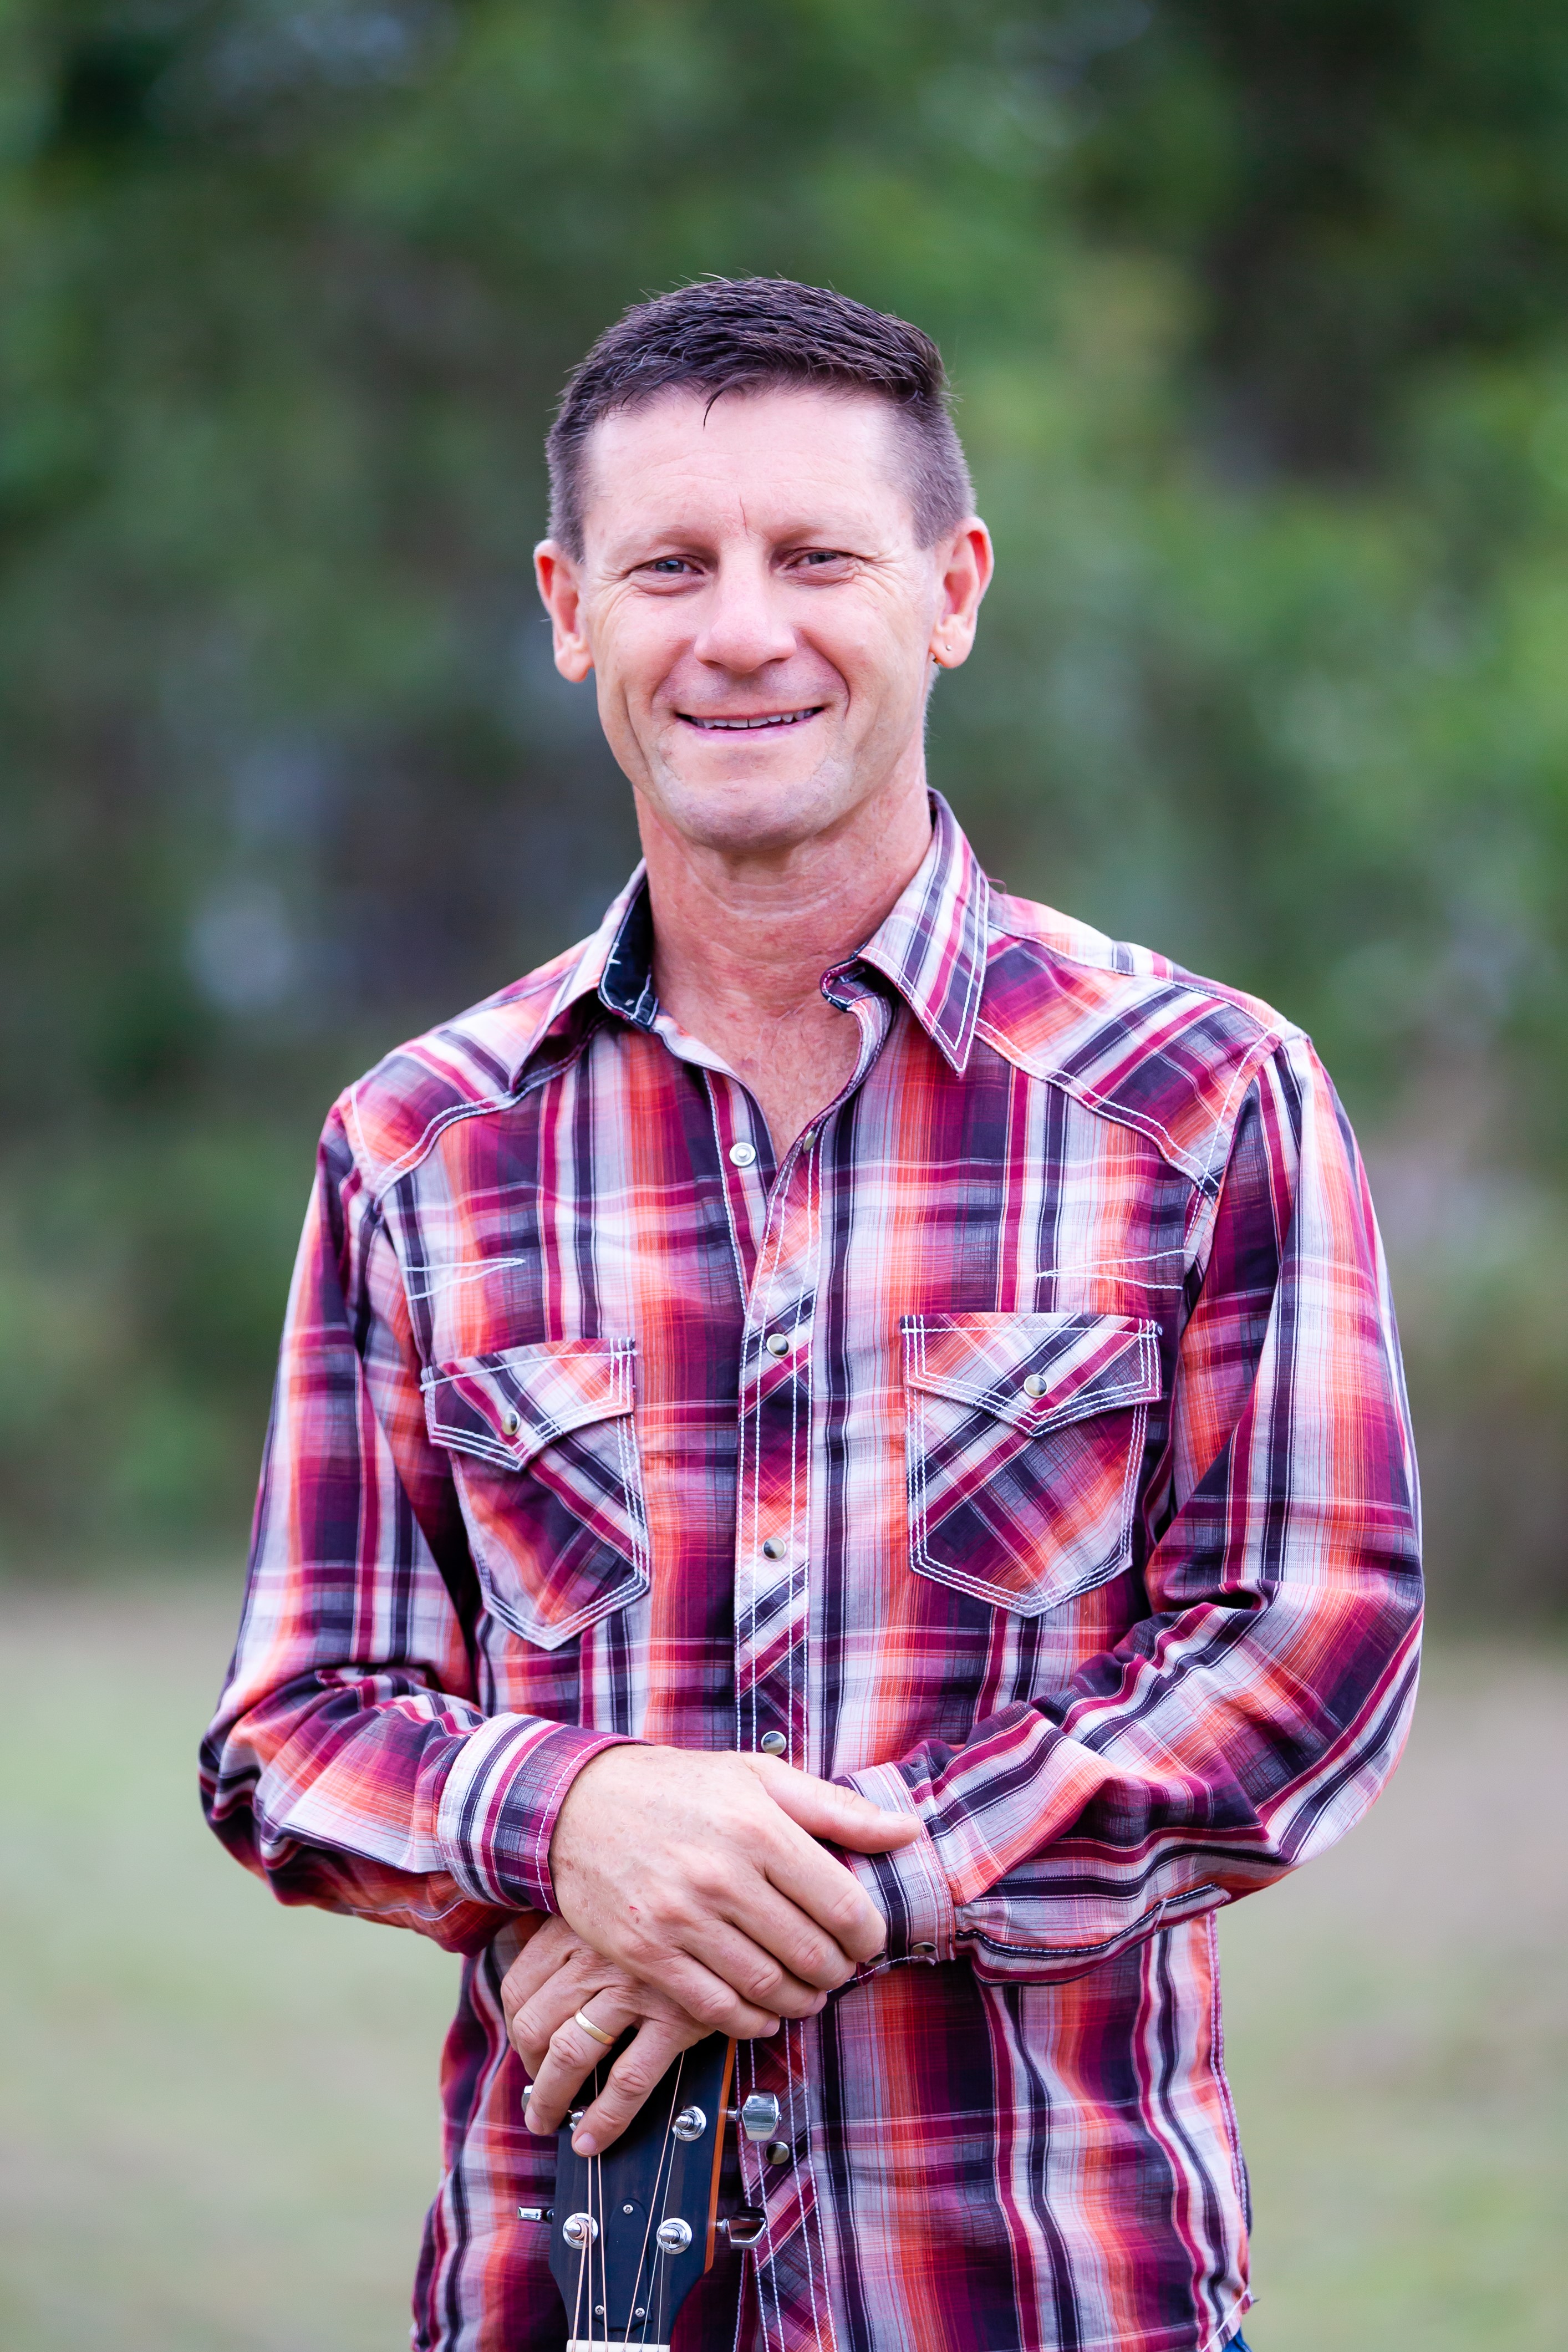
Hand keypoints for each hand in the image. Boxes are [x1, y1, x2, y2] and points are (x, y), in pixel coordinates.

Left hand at [502, 1915, 777, 2154]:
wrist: (743, 1895)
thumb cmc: (669, 1898)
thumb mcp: (614, 1898)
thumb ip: (575, 1925)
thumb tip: (532, 1960)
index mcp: (575, 1926)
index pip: (519, 1985)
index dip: (516, 2028)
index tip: (527, 2049)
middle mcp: (597, 1956)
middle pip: (535, 2024)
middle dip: (530, 2070)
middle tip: (536, 2093)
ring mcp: (634, 1988)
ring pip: (570, 2056)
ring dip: (551, 2099)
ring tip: (550, 2121)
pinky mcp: (675, 2018)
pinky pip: (628, 2081)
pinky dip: (604, 2119)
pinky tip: (592, 2139)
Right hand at [548, 1746, 920, 2037]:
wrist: (580, 1805)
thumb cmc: (684, 1788)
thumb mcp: (761, 1778)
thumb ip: (838, 1809)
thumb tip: (910, 1830)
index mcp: (761, 1828)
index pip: (845, 1906)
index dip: (869, 1936)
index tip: (867, 1939)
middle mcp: (722, 1875)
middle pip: (812, 1955)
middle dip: (838, 1973)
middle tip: (839, 1970)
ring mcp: (680, 1919)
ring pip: (768, 1988)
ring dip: (802, 2002)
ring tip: (809, 1993)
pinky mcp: (646, 1953)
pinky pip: (715, 2008)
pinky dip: (752, 2021)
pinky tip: (765, 2010)